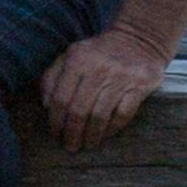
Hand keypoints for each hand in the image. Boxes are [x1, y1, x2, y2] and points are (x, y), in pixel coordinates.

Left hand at [36, 29, 168, 150]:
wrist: (138, 39)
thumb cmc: (98, 53)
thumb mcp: (71, 55)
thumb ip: (53, 77)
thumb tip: (47, 106)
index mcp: (78, 59)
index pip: (61, 98)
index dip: (56, 121)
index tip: (56, 134)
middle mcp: (98, 67)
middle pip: (79, 110)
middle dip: (72, 133)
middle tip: (71, 146)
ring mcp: (121, 76)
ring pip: (100, 115)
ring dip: (91, 136)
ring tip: (87, 145)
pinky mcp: (140, 84)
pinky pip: (122, 114)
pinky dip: (112, 129)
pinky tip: (105, 135)